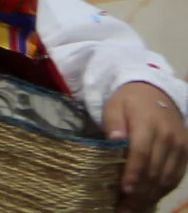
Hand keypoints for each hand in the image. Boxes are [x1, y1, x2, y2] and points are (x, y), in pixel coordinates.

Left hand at [107, 81, 187, 211]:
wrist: (156, 92)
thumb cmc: (129, 101)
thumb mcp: (114, 106)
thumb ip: (114, 124)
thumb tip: (115, 140)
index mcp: (148, 124)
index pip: (142, 153)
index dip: (133, 173)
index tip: (124, 190)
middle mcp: (168, 137)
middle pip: (155, 170)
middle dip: (140, 192)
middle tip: (123, 208)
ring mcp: (180, 146)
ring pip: (167, 177)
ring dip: (151, 195)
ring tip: (133, 208)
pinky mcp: (186, 152)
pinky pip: (176, 176)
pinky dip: (163, 190)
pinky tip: (149, 198)